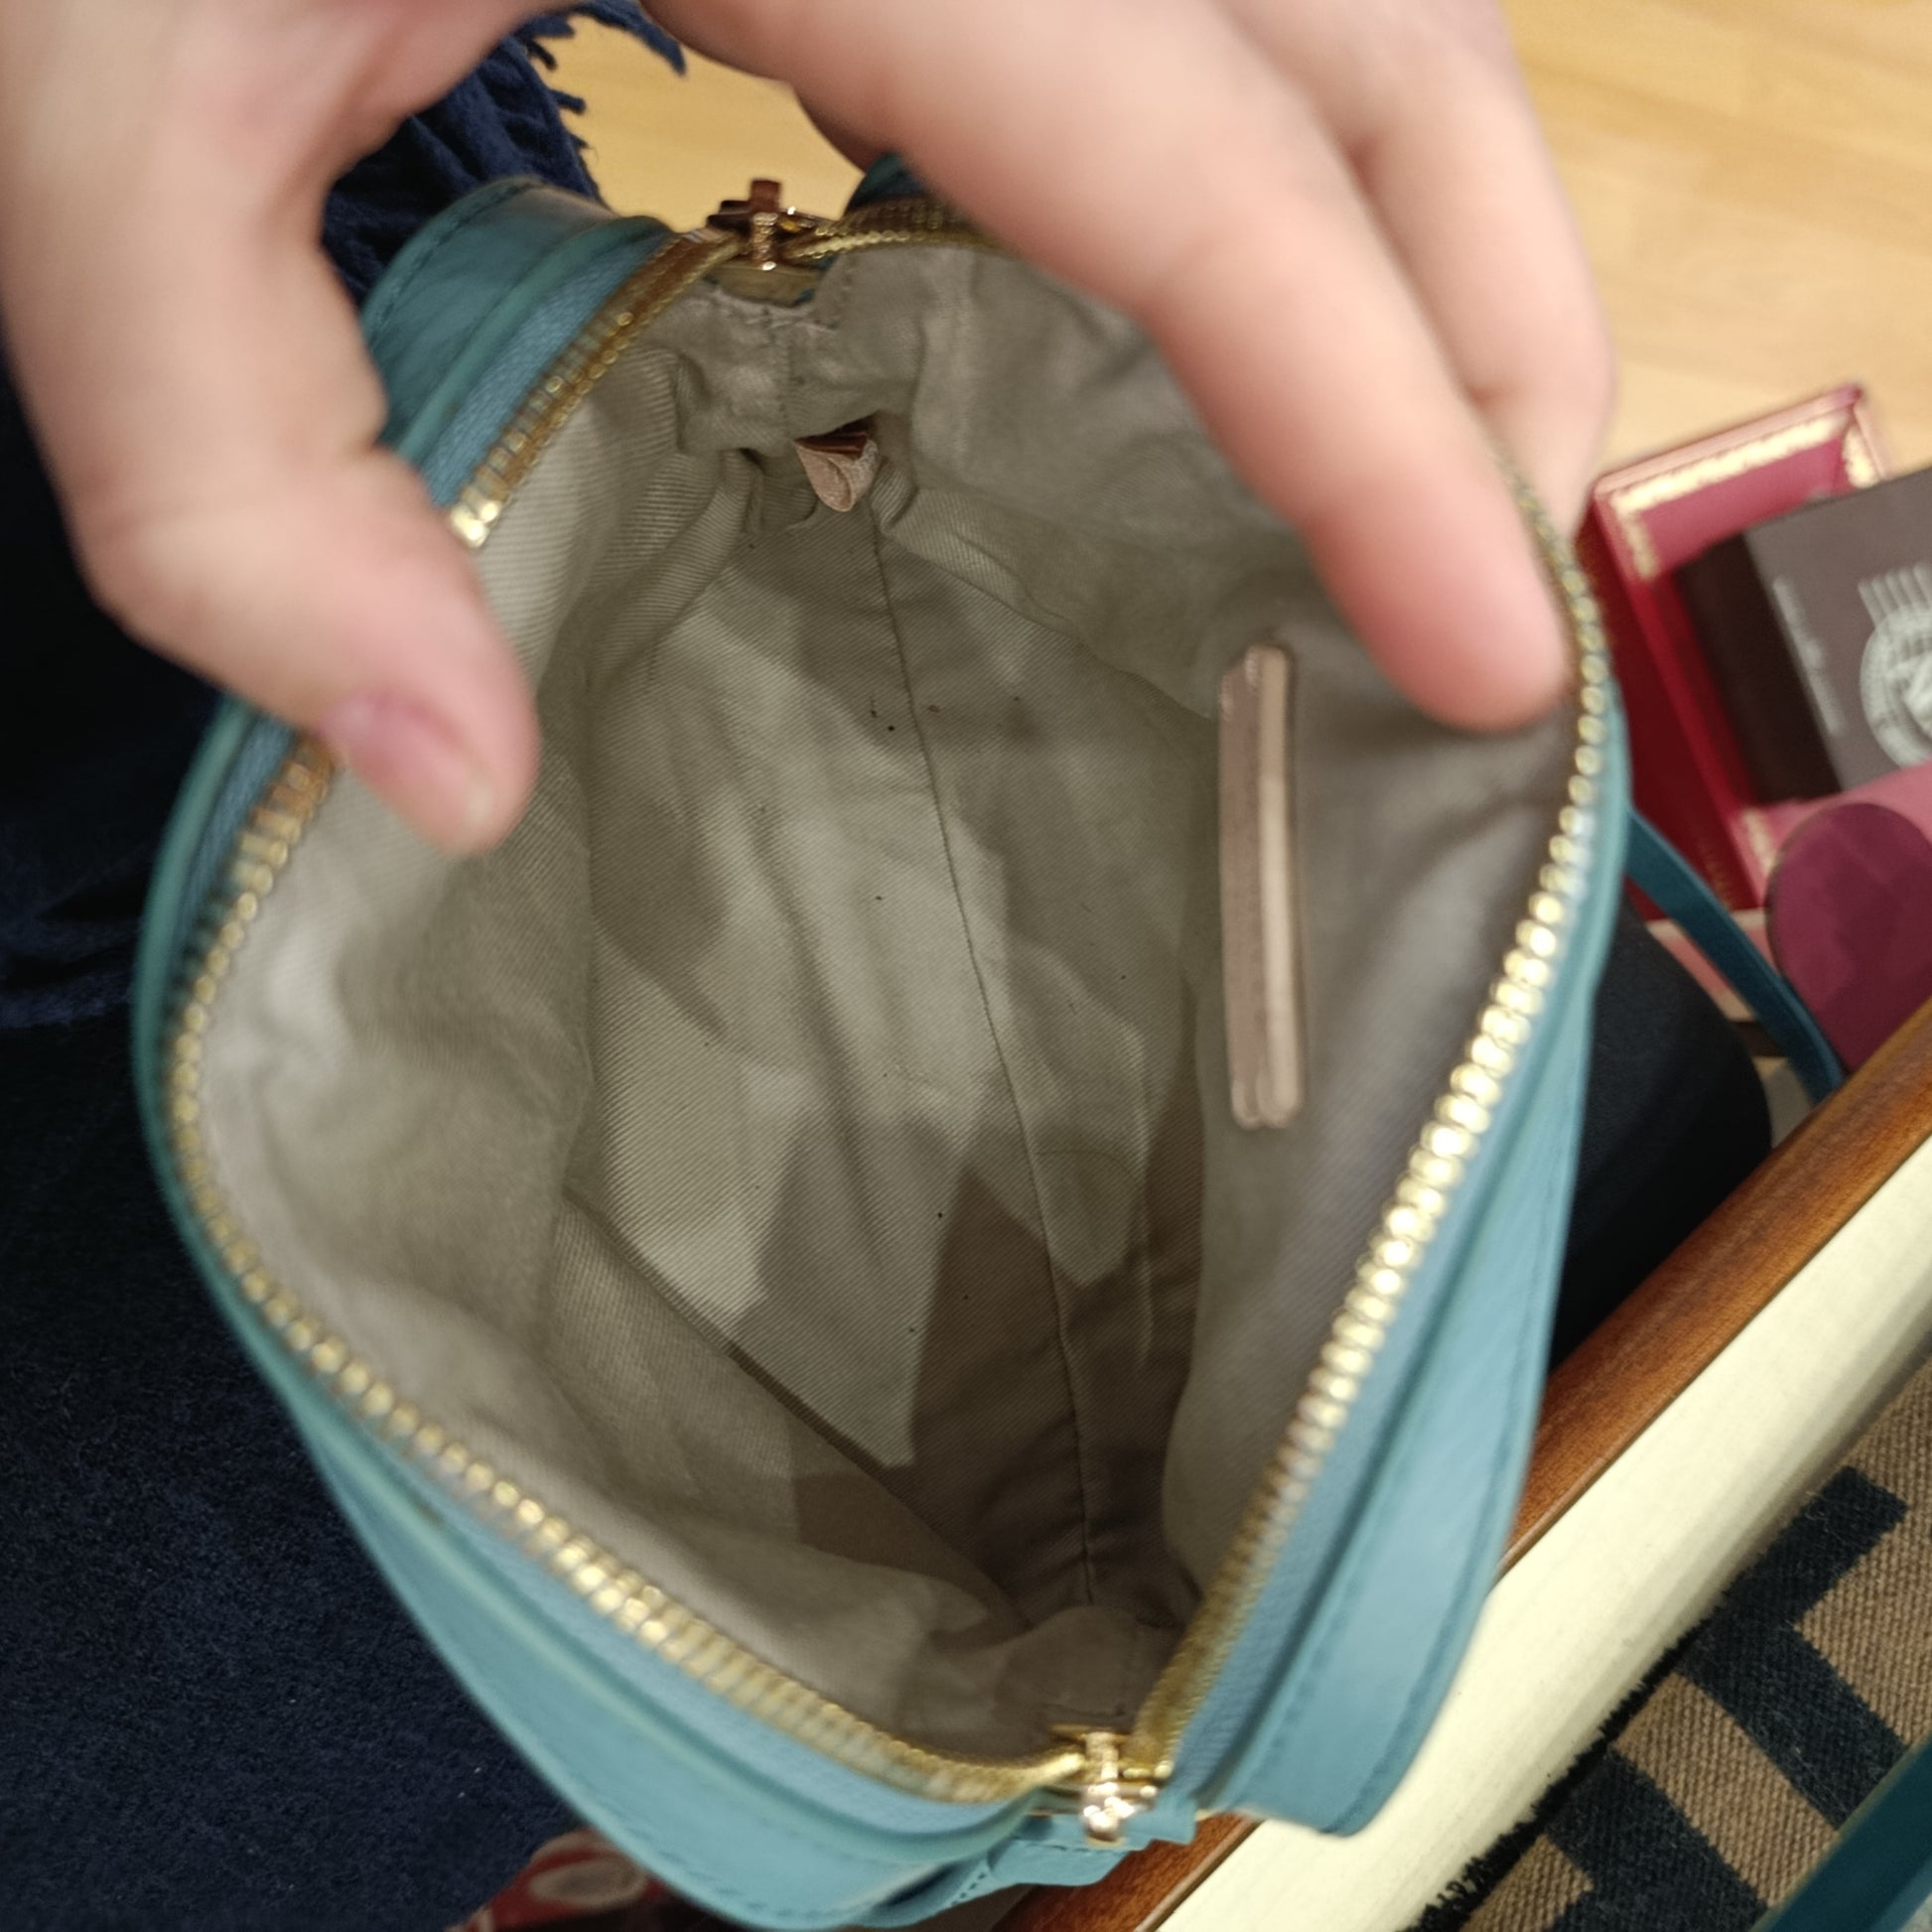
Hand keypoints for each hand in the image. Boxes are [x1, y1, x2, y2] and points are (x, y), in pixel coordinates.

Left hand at [0, 1, 1610, 854]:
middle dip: (1495, 314)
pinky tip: (1245, 328)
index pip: (1195, 155)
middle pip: (1381, 28)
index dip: (1372, 408)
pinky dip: (1291, 177)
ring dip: (1434, 237)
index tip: (1489, 651)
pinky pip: (1214, 16)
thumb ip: (229, 452)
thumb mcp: (100, 110)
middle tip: (1509, 580)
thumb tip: (451, 776)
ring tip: (1436, 474)